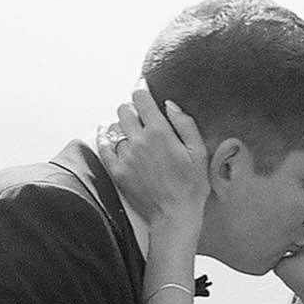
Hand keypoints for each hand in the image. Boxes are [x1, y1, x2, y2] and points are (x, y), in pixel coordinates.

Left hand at [103, 87, 210, 235]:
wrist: (174, 216)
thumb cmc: (191, 186)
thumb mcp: (199, 152)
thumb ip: (185, 124)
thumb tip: (169, 104)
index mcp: (159, 131)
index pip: (141, 97)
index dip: (141, 88)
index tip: (143, 87)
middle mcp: (138, 140)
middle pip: (124, 109)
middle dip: (133, 108)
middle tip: (141, 115)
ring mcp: (125, 156)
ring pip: (115, 127)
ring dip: (123, 125)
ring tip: (132, 131)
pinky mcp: (117, 171)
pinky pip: (104, 146)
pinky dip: (105, 137)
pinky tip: (107, 134)